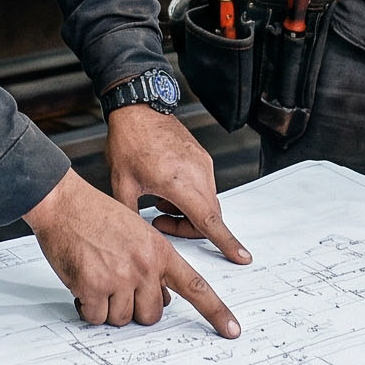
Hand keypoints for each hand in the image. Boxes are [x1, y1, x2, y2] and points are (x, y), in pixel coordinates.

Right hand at [26, 168, 240, 337]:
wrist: (63, 203)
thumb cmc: (95, 216)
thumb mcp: (137, 234)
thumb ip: (153, 265)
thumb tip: (163, 298)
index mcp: (159, 251)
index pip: (196, 287)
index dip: (216, 312)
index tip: (232, 330)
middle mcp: (144, 266)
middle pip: (152, 314)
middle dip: (134, 308)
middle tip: (116, 288)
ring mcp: (119, 277)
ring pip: (122, 319)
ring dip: (107, 308)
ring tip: (96, 278)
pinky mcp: (93, 287)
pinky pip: (96, 317)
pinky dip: (87, 308)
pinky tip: (81, 285)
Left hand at [104, 104, 251, 264]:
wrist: (137, 108)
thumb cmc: (129, 141)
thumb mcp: (122, 185)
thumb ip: (132, 215)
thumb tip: (136, 236)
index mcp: (179, 182)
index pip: (209, 220)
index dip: (226, 241)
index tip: (242, 256)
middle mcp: (198, 173)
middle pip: (209, 216)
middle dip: (188, 227)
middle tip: (160, 221)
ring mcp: (203, 163)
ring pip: (206, 201)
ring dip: (187, 211)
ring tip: (159, 202)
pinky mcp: (202, 157)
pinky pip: (204, 185)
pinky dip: (190, 195)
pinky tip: (166, 188)